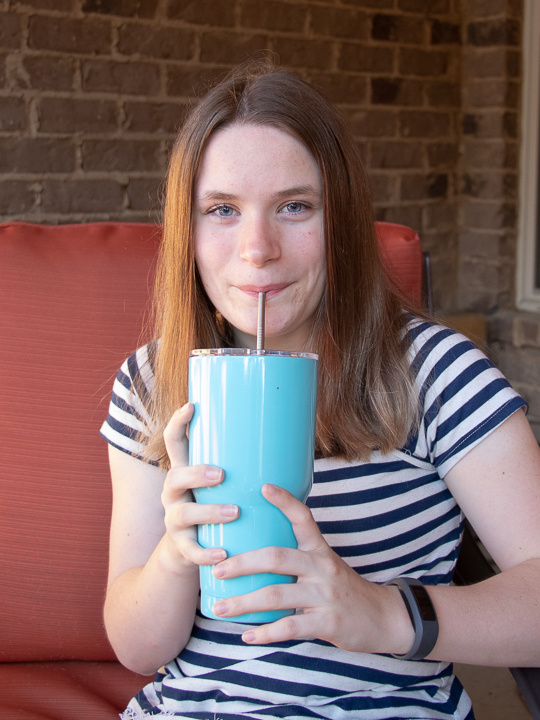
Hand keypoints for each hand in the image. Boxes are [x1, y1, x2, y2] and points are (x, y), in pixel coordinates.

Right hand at [161, 403, 238, 569]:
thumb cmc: (220, 506)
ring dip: (209, 512)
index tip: (191, 406)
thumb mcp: (223, 484)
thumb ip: (245, 467)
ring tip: (234, 512)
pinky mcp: (182, 547)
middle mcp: (174, 494)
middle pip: (174, 477)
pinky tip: (222, 554)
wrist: (192, 549)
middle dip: (196, 473)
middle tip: (221, 474)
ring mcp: (175, 521)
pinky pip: (190, 550)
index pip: (174, 443)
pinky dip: (205, 553)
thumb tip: (294, 440)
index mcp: (184, 472)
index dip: (177, 423)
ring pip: (183, 514)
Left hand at [210, 484, 413, 653]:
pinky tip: (247, 636)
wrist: (384, 618)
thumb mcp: (326, 564)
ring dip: (244, 602)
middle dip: (243, 563)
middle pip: (277, 557)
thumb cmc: (344, 589)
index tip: (263, 487)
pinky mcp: (329, 623)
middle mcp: (322, 567)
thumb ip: (297, 558)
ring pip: (277, 595)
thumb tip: (253, 554)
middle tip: (216, 569)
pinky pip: (291, 627)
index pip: (303, 518)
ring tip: (220, 608)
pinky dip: (266, 633)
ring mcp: (326, 595)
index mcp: (320, 550)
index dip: (285, 501)